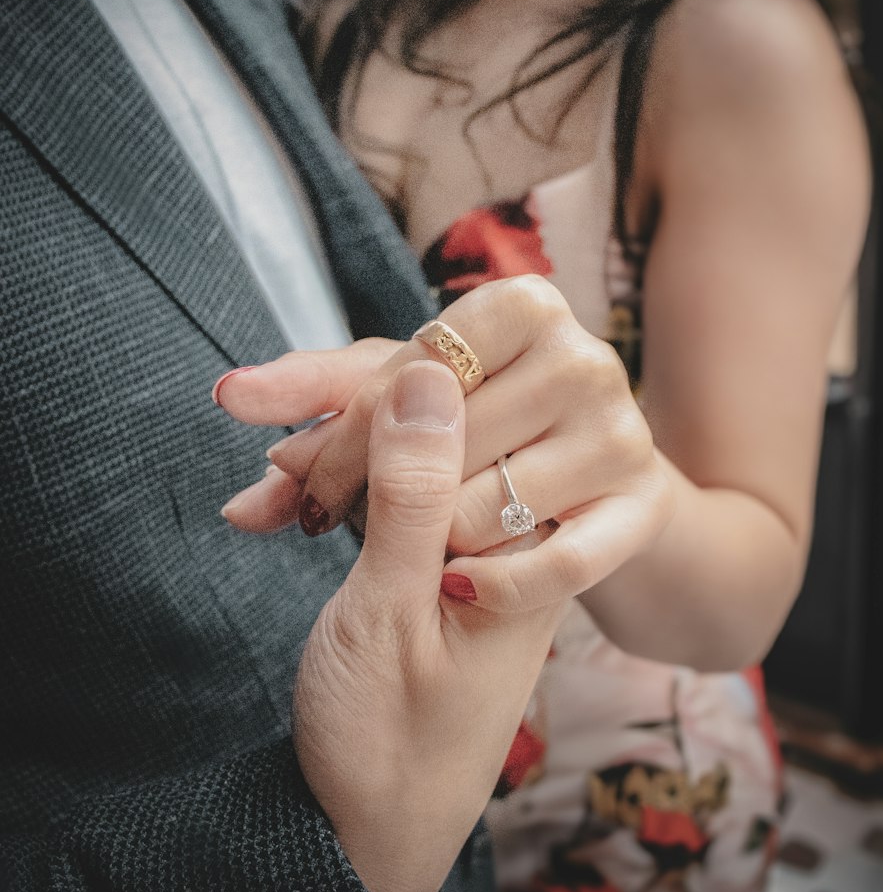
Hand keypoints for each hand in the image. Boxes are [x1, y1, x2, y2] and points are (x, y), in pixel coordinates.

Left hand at [217, 276, 673, 611]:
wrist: (569, 522)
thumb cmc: (460, 448)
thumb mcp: (388, 408)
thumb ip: (312, 404)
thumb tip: (233, 395)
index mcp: (527, 305)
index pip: (414, 366)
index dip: (345, 428)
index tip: (294, 472)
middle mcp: (588, 363)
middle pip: (447, 436)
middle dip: (369, 488)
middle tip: (325, 517)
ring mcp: (622, 440)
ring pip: (489, 506)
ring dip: (431, 543)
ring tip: (403, 547)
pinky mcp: (641, 515)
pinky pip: (561, 565)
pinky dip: (499, 585)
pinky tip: (458, 586)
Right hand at [292, 358, 562, 891]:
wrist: (373, 840)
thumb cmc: (386, 742)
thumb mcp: (390, 612)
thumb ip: (415, 491)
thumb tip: (430, 369)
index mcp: (530, 544)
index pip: (471, 414)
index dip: (378, 405)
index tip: (296, 433)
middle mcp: (518, 536)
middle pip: (441, 428)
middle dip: (344, 435)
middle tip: (272, 475)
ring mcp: (484, 549)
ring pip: (411, 460)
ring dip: (332, 466)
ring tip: (267, 496)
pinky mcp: (449, 565)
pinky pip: (400, 499)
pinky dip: (342, 497)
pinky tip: (285, 506)